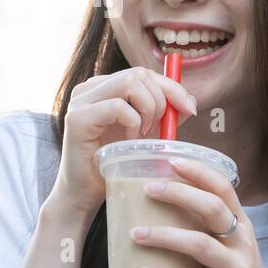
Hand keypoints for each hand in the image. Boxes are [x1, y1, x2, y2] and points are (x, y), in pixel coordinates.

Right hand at [49, 67, 196, 219]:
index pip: (143, 72)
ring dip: (147, 110)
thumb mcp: (145, 135)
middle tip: (159, 129)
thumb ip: (164, 115)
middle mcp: (89, 88)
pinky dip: (133, 124)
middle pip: (138, 74)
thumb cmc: (113, 165)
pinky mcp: (77, 118)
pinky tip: (128, 143)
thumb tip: (189, 100)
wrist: (84, 194)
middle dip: (160, 100)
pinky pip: (117, 107)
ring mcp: (80, 101)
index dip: (171, 87)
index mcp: (103, 88)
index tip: (189, 109)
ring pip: (129, 84)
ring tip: (143, 135)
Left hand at [129, 156, 267, 267]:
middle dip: (179, 194)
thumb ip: (205, 232)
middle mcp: (244, 243)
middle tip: (148, 189)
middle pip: (213, 208)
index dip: (199, 172)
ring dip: (164, 236)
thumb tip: (160, 211)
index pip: (224, 188)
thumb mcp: (226, 252)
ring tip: (136, 234)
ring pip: (200, 244)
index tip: (171, 159)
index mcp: (242, 226)